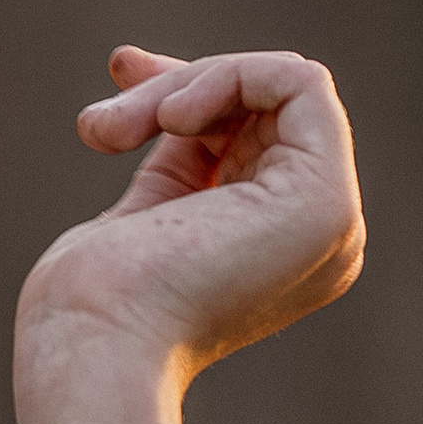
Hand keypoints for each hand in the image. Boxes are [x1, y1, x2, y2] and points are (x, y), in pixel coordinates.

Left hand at [12, 46, 364, 423]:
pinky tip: (170, 117)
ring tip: (111, 132)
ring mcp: (330, 220)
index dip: (190, 88)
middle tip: (102, 123)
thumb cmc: (91, 305)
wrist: (91, 351)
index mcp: (281, 246)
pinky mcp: (324, 201)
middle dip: (175, 85)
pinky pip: (299, 82)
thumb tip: (154, 80)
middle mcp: (320, 236)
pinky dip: (228, 75)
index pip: (258, 131)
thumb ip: (175, 159)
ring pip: (277, 86)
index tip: (122, 72)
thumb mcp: (142, 211)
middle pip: (266, 106)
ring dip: (181, 88)